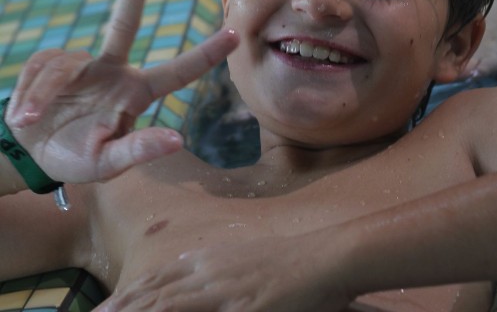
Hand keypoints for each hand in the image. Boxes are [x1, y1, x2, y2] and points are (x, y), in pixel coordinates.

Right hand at [5, 0, 237, 183]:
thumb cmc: (77, 158)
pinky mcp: (51, 60)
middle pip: (125, 22)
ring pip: (63, 67)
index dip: (207, 54)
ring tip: (29, 120)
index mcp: (136, 93)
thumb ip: (139, 151)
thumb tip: (177, 139)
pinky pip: (40, 71)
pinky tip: (24, 114)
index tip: (236, 34)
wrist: (31, 153)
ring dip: (42, 95)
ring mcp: (81, 62)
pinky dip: (29, 96)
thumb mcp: (107, 164)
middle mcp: (113, 70)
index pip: (178, 72)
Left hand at [97, 232, 352, 311]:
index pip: (157, 278)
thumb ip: (216, 269)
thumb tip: (190, 274)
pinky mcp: (241, 304)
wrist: (325, 256)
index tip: (105, 308)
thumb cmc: (290, 262)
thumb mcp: (245, 260)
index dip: (128, 294)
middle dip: (122, 307)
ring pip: (168, 303)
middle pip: (154, 291)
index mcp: (209, 258)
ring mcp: (224, 287)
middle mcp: (209, 269)